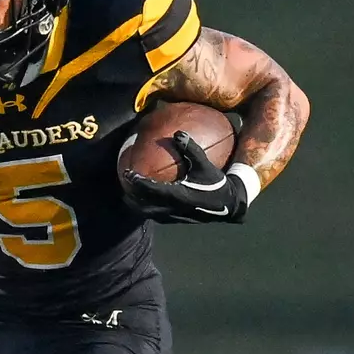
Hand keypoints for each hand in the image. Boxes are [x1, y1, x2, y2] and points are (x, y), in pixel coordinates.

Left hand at [121, 130, 248, 223]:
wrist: (229, 205)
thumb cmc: (217, 184)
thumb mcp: (205, 165)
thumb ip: (191, 149)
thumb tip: (178, 132)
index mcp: (178, 195)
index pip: (151, 189)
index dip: (137, 182)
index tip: (128, 173)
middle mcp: (173, 209)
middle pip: (144, 206)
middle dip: (132, 198)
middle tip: (125, 186)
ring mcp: (175, 217)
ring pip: (150, 213)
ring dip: (139, 205)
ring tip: (131, 196)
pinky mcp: (178, 220)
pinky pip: (159, 215)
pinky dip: (150, 207)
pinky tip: (150, 200)